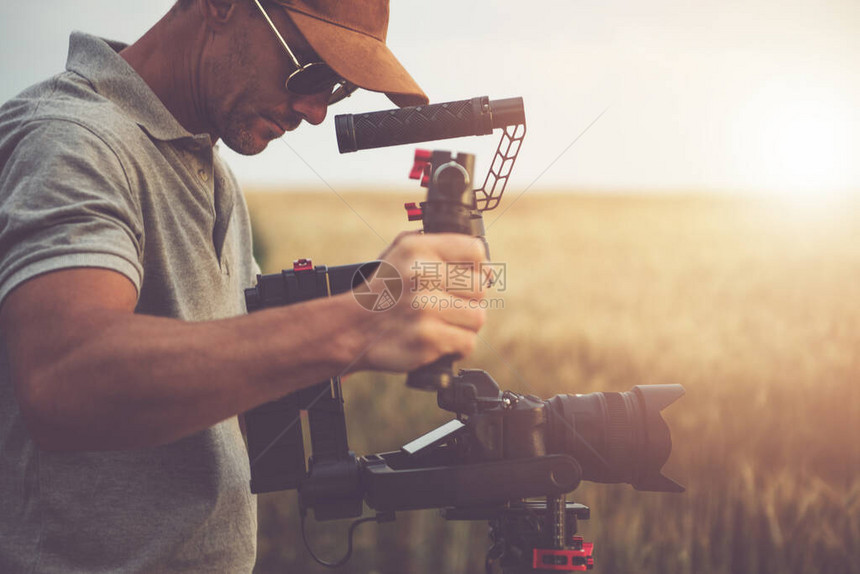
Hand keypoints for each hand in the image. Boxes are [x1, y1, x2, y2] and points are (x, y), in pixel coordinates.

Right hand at [352, 232, 487, 372]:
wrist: (350, 328)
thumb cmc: (382, 291)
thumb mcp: (399, 252)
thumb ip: (436, 245)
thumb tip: (482, 260)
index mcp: (418, 249)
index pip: (476, 252)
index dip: (476, 268)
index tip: (465, 279)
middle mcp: (423, 275)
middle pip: (480, 287)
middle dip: (468, 299)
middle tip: (447, 304)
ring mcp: (426, 308)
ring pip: (477, 317)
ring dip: (463, 325)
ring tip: (442, 323)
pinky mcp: (428, 338)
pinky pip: (467, 343)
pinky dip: (456, 346)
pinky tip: (439, 340)